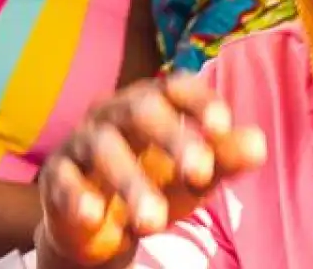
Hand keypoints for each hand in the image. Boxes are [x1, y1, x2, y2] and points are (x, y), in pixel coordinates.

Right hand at [35, 74, 266, 266]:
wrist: (100, 226)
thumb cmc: (153, 184)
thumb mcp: (193, 175)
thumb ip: (222, 158)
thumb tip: (257, 142)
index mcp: (152, 105)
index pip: (175, 87)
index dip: (198, 101)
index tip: (222, 126)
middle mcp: (114, 115)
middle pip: (140, 111)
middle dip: (172, 138)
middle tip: (200, 174)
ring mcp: (81, 143)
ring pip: (102, 148)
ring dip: (130, 183)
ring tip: (153, 223)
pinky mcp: (56, 175)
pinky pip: (63, 179)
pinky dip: (76, 196)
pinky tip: (93, 216)